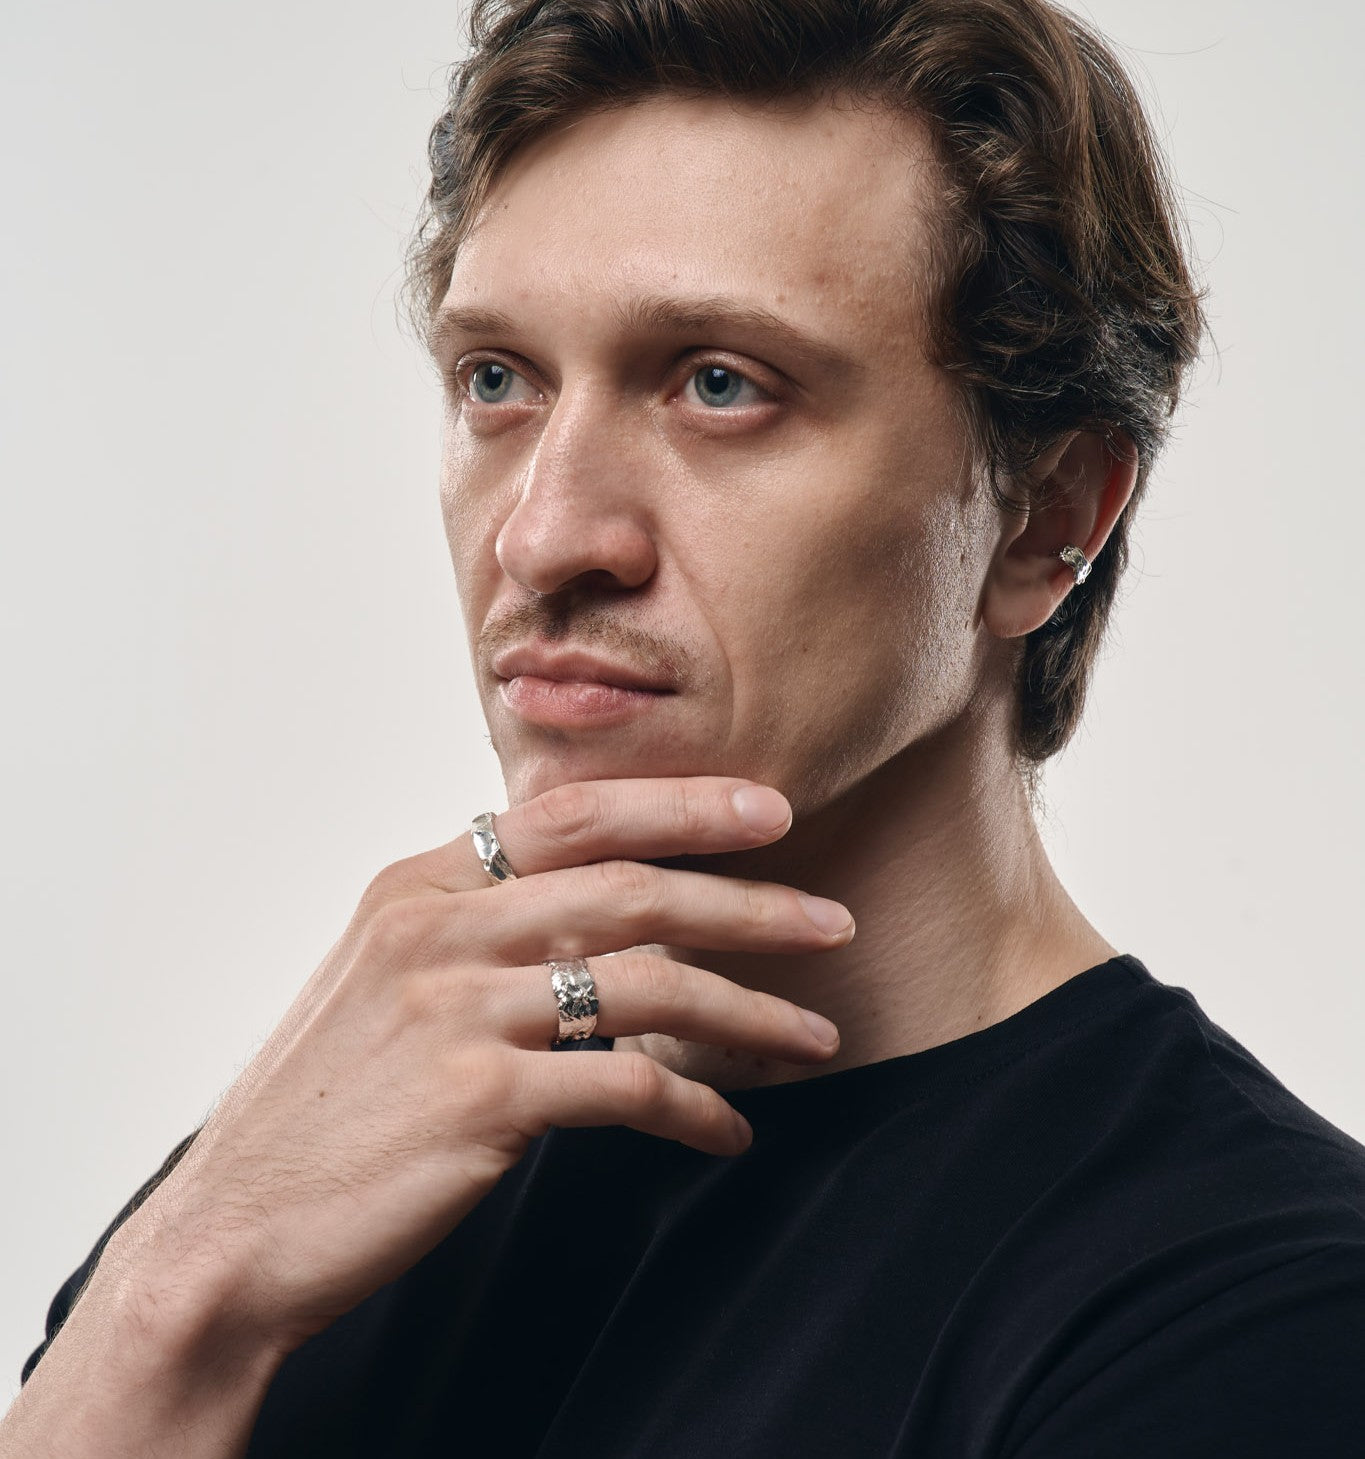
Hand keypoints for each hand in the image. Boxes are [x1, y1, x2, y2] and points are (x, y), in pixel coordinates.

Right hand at [102, 777, 851, 1357]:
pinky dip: (696, 1107)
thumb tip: (588, 912)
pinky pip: (628, 1086)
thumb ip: (475, 928)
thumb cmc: (325, 1106)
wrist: (235, 1227)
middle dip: (750, 903)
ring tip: (815, 1035)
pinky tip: (731, 1131)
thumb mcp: (382, 980)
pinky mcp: (480, 1101)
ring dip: (750, 1010)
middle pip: (631, 890)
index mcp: (418, 886)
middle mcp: (438, 930)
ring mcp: (457, 1011)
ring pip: (649, 984)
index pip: (571, 813)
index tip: (769, 809)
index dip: (681, 803)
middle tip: (833, 921)